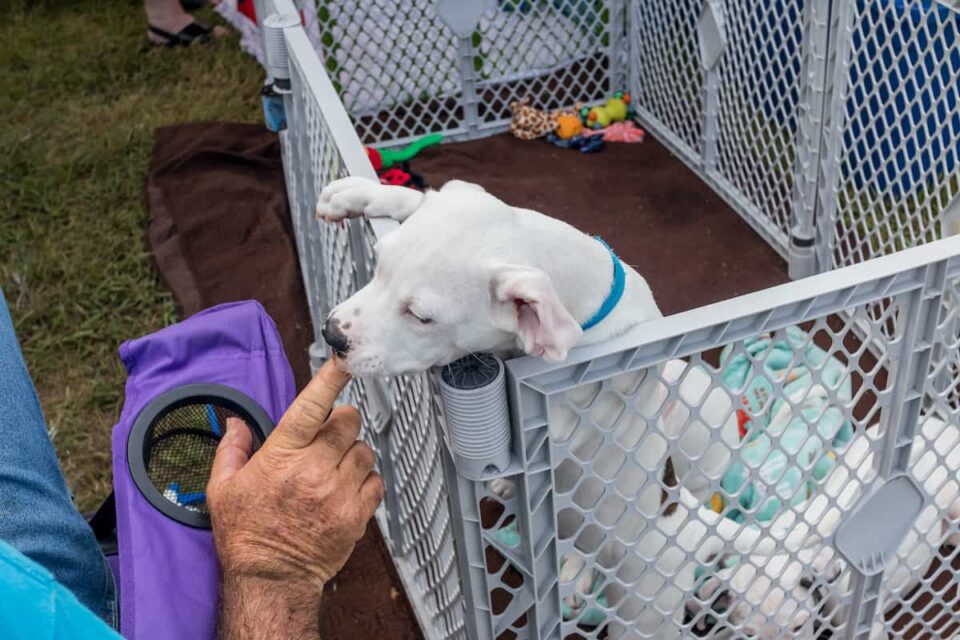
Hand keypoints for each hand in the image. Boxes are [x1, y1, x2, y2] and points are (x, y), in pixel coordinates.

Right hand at [206, 359, 383, 638]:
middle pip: (348, 421)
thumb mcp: (222, 489)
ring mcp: (338, 492)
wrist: (270, 580)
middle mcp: (313, 469)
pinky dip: (366, 481)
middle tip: (329, 437)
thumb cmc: (246, 536)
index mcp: (281, 456)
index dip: (330, 378)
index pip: (311, 406)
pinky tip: (346, 490)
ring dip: (353, 453)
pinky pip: (376, 481)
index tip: (344, 360)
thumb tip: (236, 424)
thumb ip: (231, 450)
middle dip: (341, 422)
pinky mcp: (356, 514)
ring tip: (334, 470)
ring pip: (364, 449)